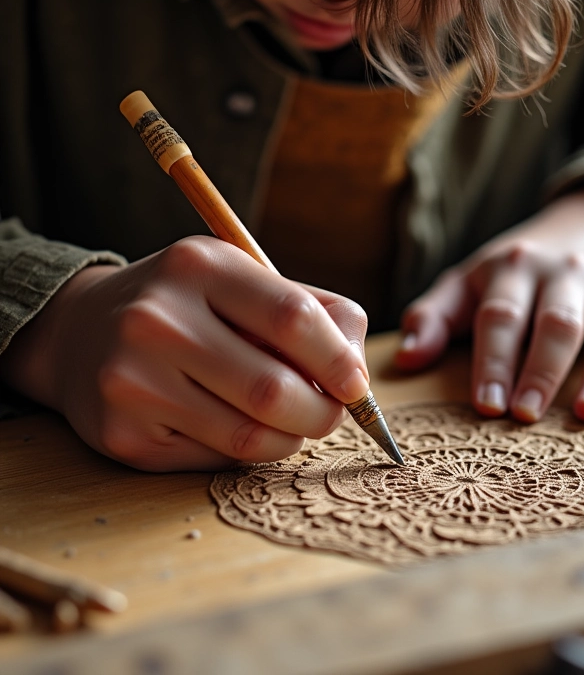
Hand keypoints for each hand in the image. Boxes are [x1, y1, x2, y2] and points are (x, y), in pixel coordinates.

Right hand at [0, 237, 369, 470]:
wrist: (81, 332)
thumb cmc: (188, 306)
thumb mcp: (244, 281)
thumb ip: (314, 313)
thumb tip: (358, 375)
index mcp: (200, 266)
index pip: (293, 318)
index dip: (338, 360)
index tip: (356, 386)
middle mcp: (157, 319)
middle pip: (274, 389)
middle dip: (322, 413)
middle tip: (329, 413)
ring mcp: (132, 379)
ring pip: (249, 436)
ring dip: (289, 438)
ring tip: (289, 422)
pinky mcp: (122, 434)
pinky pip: (215, 459)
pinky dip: (246, 452)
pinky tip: (233, 426)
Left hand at [395, 183, 583, 422]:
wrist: (583, 233)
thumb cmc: (511, 274)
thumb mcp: (467, 283)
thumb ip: (433, 317)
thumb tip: (406, 360)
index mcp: (514, 269)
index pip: (502, 314)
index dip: (493, 358)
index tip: (486, 403)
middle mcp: (564, 274)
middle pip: (556, 322)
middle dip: (541, 369)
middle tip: (525, 414)